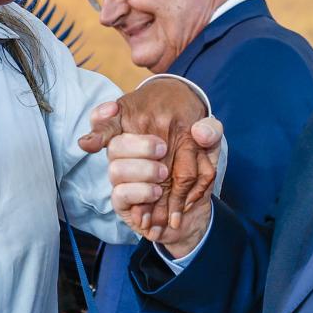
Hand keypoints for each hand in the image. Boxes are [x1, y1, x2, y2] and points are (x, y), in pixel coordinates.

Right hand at [80, 78, 220, 233]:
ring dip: (141, 171)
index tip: (114, 110)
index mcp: (138, 132)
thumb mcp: (210, 144)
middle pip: (114, 145)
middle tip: (163, 149)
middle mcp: (124, 153)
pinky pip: (120, 194)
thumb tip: (200, 131)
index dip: (102, 115)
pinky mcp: (122, 201)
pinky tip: (154, 192)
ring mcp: (121, 177)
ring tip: (163, 175)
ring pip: (115, 169)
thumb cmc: (197, 165)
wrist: (195, 202)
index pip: (107, 119)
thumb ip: (211, 131)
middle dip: (139, 147)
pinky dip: (138, 193)